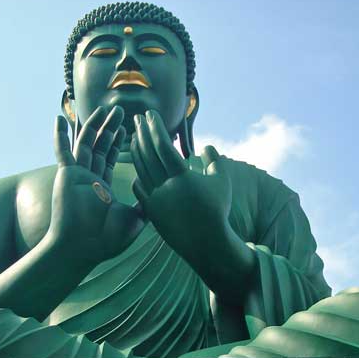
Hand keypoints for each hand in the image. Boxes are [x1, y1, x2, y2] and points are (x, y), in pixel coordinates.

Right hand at [49, 106, 144, 263]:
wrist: (82, 249)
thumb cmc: (106, 240)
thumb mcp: (134, 220)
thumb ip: (145, 206)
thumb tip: (160, 197)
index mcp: (102, 188)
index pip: (111, 159)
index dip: (119, 143)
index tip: (129, 128)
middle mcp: (89, 179)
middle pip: (100, 147)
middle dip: (111, 129)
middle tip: (122, 112)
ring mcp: (77, 176)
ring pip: (86, 144)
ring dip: (94, 126)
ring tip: (105, 109)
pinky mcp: (66, 175)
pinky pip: (62, 152)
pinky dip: (60, 136)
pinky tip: (59, 119)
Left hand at [130, 110, 231, 263]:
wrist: (207, 243)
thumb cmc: (218, 210)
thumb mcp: (222, 182)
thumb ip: (214, 161)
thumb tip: (207, 147)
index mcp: (182, 176)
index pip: (163, 145)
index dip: (155, 128)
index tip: (149, 114)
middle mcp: (166, 186)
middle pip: (148, 154)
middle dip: (142, 133)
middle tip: (137, 119)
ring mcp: (156, 200)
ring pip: (141, 170)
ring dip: (137, 151)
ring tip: (136, 137)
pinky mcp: (152, 212)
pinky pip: (140, 188)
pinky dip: (138, 175)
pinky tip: (138, 167)